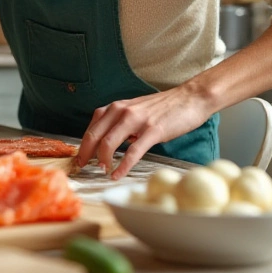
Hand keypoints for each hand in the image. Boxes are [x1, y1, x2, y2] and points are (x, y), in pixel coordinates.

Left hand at [75, 84, 215, 178]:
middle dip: (86, 154)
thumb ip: (120, 123)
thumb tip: (108, 143)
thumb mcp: (135, 110)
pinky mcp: (153, 130)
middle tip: (84, 168)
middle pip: (95, 136)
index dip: (83, 145)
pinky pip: (133, 151)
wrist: (190, 97)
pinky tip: (118, 175)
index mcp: (116, 107)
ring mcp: (137, 120)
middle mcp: (122, 111)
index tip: (81, 159)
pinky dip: (123, 166)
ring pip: (109, 143)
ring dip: (103, 160)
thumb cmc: (163, 107)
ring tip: (102, 171)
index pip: (92, 128)